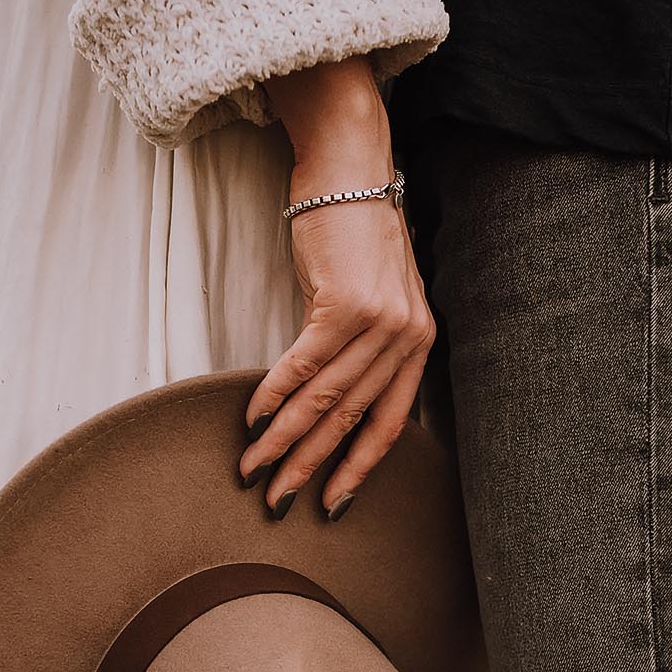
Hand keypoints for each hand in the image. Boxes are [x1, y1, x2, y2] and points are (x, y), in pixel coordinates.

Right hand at [238, 59, 436, 520]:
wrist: (352, 167)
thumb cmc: (355, 231)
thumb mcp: (379, 295)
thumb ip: (369, 346)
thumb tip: (336, 400)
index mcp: (418, 342)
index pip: (389, 424)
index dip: (358, 469)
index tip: (331, 504)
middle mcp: (407, 336)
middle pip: (352, 420)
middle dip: (311, 466)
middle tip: (278, 501)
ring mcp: (379, 321)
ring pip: (325, 399)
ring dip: (283, 439)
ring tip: (253, 468)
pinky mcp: (345, 302)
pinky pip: (304, 364)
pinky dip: (275, 396)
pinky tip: (253, 419)